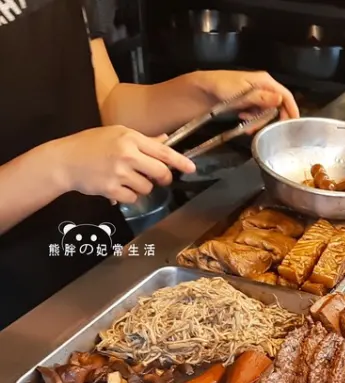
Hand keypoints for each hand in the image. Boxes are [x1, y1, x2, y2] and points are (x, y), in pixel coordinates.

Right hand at [52, 126, 195, 203]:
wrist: (64, 160)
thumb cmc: (91, 144)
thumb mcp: (116, 134)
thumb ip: (143, 140)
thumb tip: (166, 139)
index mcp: (130, 138)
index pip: (163, 151)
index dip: (180, 162)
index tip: (192, 168)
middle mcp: (127, 155)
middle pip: (161, 172)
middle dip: (163, 177)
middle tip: (158, 177)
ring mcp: (119, 173)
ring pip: (147, 187)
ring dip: (142, 186)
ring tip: (126, 178)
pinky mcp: (111, 189)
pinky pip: (133, 197)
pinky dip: (128, 195)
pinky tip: (117, 187)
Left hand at [194, 70, 299, 120]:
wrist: (202, 89)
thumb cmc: (220, 86)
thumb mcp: (242, 93)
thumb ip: (262, 98)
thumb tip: (280, 101)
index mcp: (265, 81)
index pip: (285, 95)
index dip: (292, 110)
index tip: (293, 124)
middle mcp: (263, 87)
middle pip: (278, 106)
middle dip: (271, 119)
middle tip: (262, 129)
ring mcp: (256, 95)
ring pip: (267, 112)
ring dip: (259, 121)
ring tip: (247, 125)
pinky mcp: (249, 101)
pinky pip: (257, 113)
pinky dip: (252, 119)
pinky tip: (242, 119)